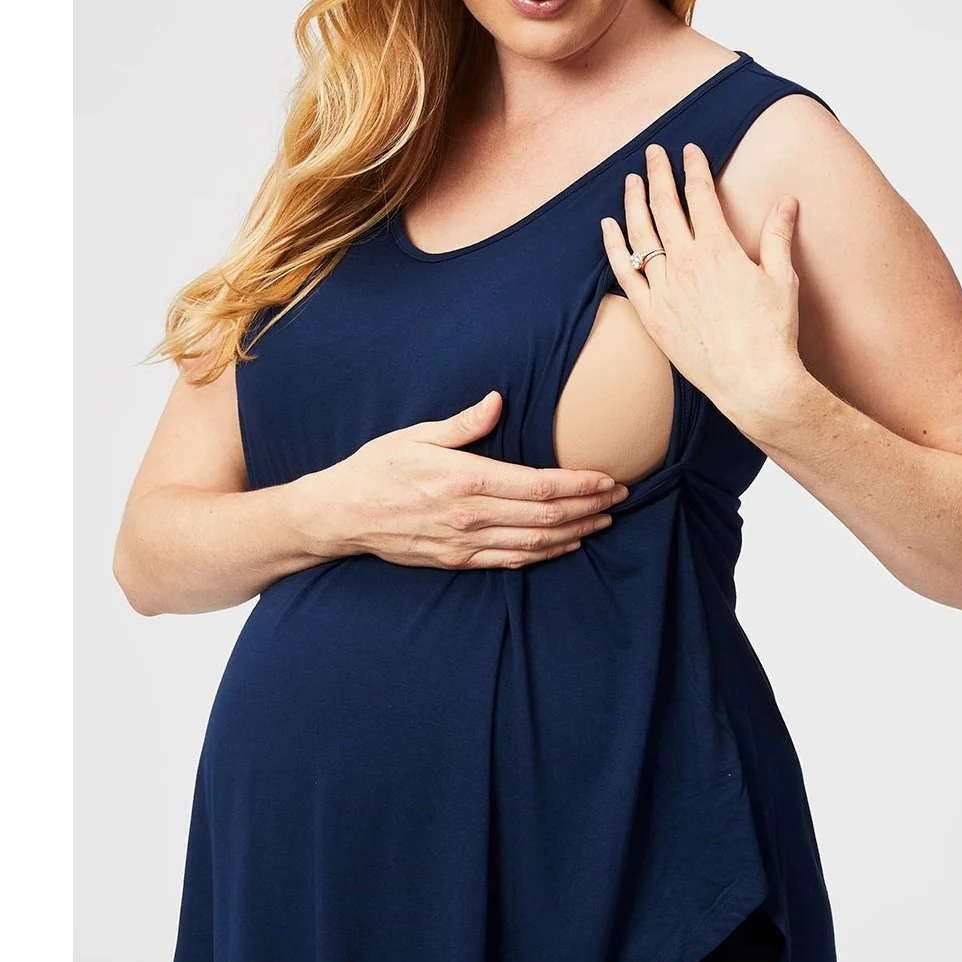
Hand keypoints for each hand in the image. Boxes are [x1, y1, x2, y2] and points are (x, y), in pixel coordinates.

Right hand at [302, 390, 628, 568]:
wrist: (340, 515)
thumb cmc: (377, 468)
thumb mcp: (416, 435)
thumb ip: (463, 423)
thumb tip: (498, 400)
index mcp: (465, 480)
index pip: (538, 487)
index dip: (579, 485)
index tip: (608, 478)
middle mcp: (470, 516)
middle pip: (546, 518)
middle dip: (589, 508)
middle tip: (620, 498)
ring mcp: (465, 543)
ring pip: (535, 544)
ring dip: (575, 533)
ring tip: (603, 521)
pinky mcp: (458, 560)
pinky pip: (511, 561)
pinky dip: (545, 554)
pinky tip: (565, 545)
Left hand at [600, 141, 807, 434]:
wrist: (753, 382)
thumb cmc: (772, 333)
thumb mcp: (782, 278)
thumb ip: (779, 234)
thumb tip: (787, 200)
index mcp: (718, 249)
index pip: (700, 196)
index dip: (694, 168)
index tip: (689, 150)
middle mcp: (685, 264)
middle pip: (664, 207)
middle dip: (658, 174)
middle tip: (653, 152)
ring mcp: (663, 290)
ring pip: (640, 235)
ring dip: (633, 203)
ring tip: (631, 180)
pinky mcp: (650, 315)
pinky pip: (624, 274)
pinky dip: (613, 247)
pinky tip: (607, 227)